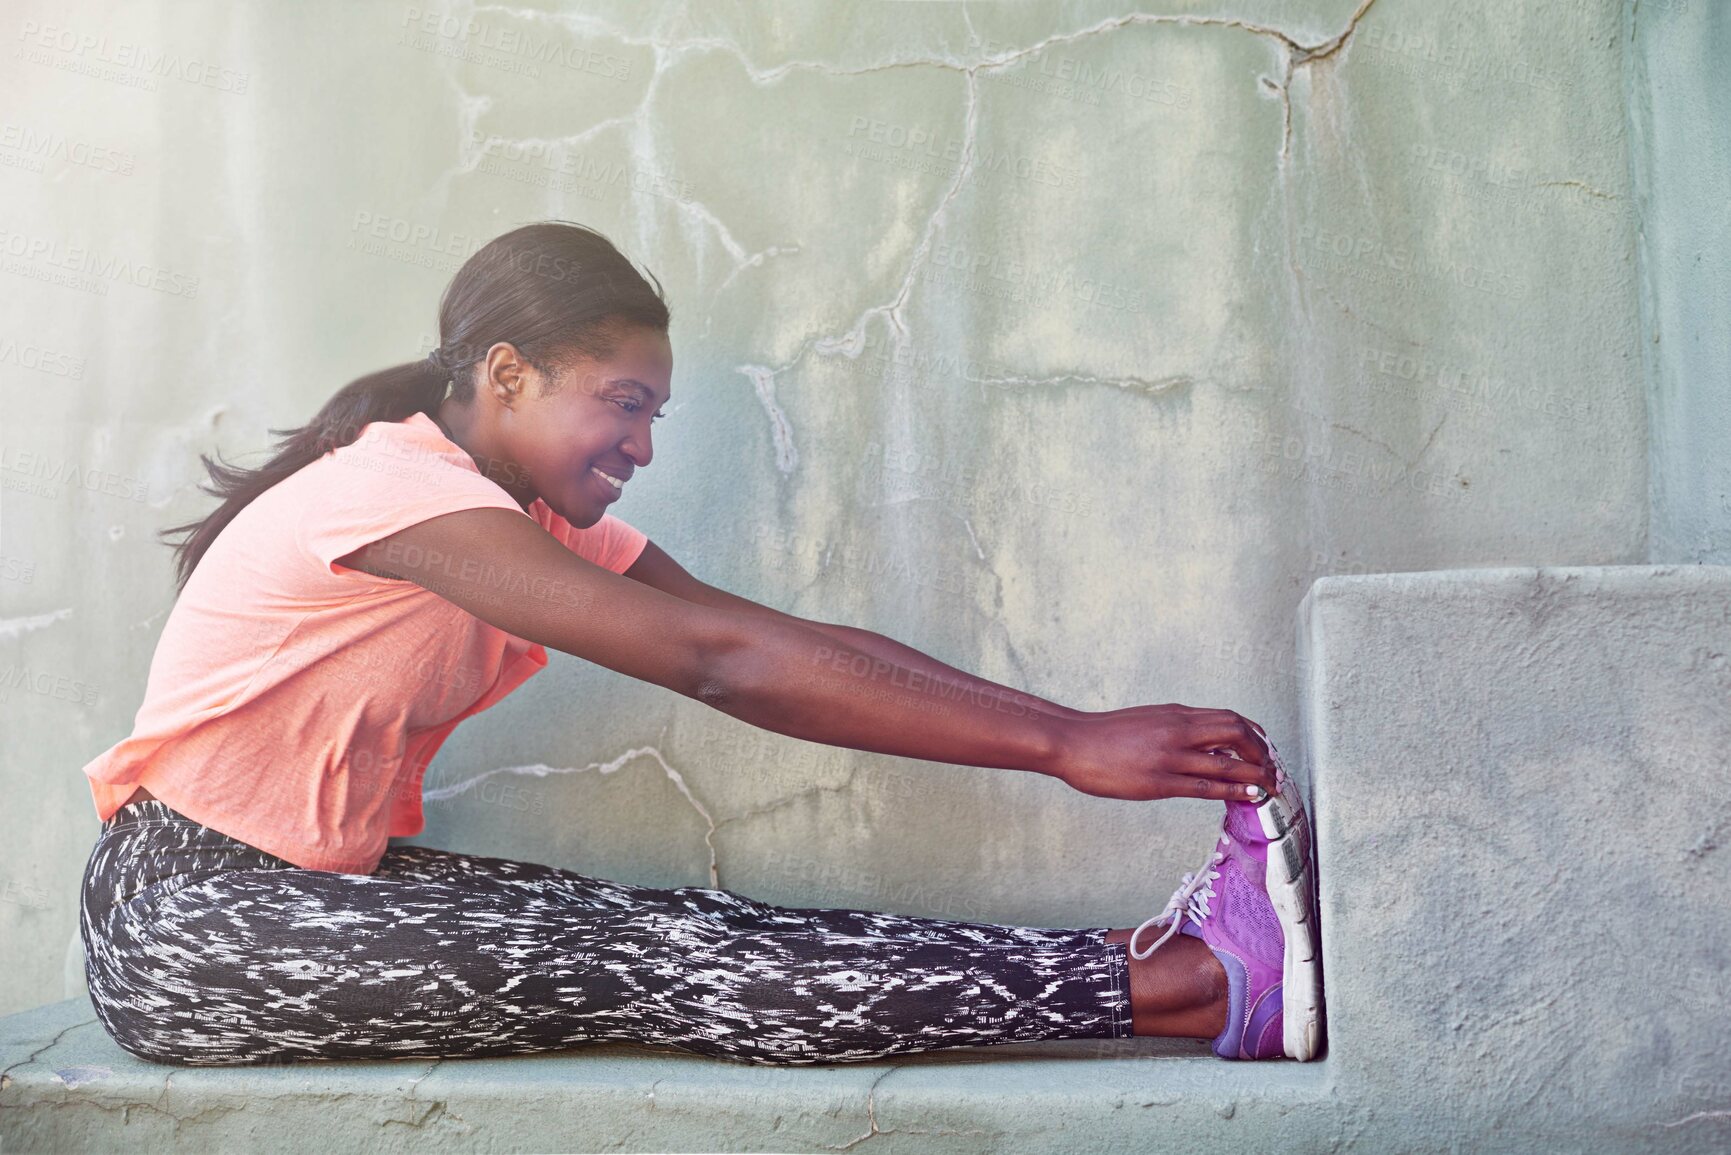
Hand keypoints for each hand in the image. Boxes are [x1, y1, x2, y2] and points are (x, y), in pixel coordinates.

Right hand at [1050, 704, 1276, 801]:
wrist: (1072, 742)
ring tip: (1270, 786)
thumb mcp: (1148, 720)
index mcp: (1176, 714)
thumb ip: (1175, 727)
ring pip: (1227, 761)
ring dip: (1255, 774)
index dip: (1254, 734)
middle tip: (1271, 768)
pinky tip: (1248, 795)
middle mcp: (1178, 730)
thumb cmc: (1104, 735)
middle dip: (1261, 752)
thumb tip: (1201, 738)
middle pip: (1237, 733)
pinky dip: (1233, 789)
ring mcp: (1170, 756)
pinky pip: (1206, 785)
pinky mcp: (1159, 781)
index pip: (1229, 718)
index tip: (1264, 749)